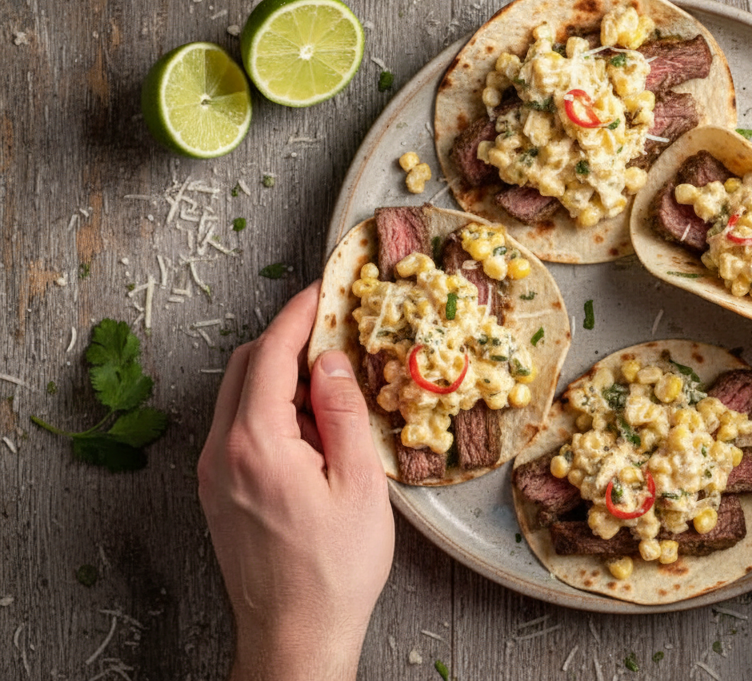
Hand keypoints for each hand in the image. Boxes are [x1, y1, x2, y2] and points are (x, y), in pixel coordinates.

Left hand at [198, 282, 394, 680]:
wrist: (295, 637)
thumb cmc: (335, 570)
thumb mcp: (359, 484)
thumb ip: (343, 412)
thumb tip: (333, 361)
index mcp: (257, 444)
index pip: (272, 354)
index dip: (299, 315)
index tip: (323, 291)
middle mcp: (223, 452)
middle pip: (246, 367)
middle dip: (287, 340)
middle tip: (335, 334)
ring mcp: (214, 474)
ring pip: (239, 396)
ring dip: (281, 377)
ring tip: (333, 389)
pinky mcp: (219, 493)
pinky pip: (238, 429)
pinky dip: (271, 409)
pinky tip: (311, 429)